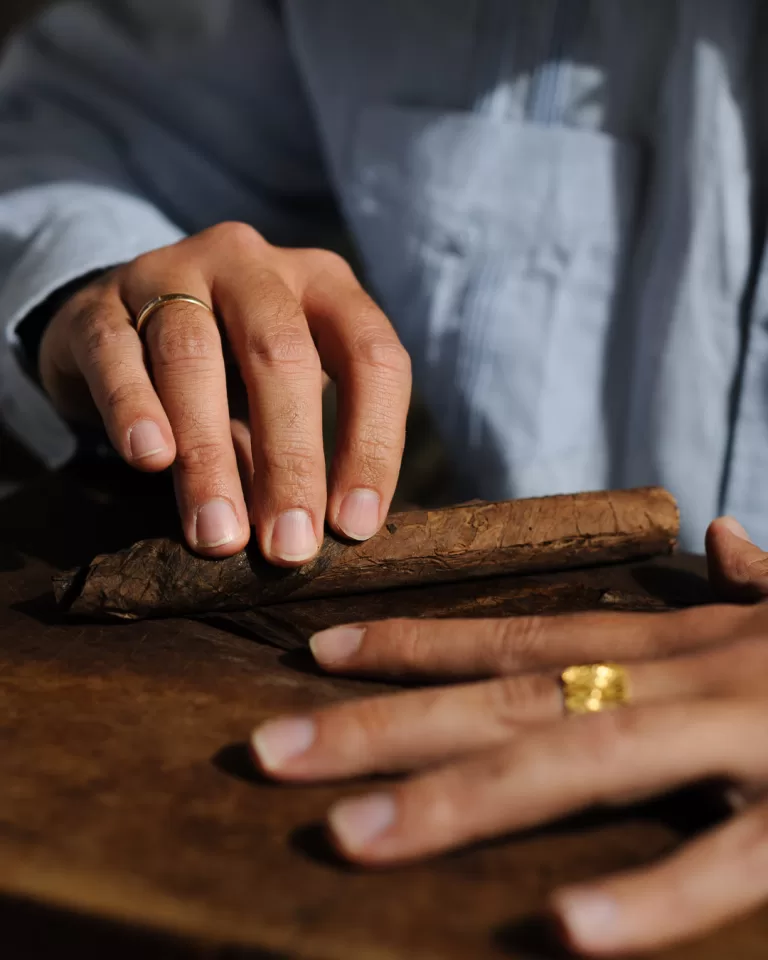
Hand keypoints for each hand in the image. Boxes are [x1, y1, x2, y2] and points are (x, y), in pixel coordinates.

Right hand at [40, 224, 410, 562]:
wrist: (119, 325)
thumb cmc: (225, 373)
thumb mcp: (277, 399)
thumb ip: (293, 453)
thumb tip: (308, 536)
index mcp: (323, 285)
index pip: (372, 356)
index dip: (373, 443)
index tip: (355, 527)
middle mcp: (254, 265)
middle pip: (281, 353)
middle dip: (291, 460)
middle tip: (290, 546)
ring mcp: (172, 272)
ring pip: (193, 354)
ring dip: (209, 454)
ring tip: (220, 532)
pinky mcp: (99, 303)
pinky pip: (116, 352)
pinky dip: (135, 407)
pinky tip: (151, 458)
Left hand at [251, 517, 767, 956]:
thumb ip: (762, 579)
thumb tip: (723, 538)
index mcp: (681, 639)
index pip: (519, 631)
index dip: (416, 641)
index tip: (319, 653)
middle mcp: (691, 674)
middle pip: (509, 694)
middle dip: (383, 724)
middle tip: (267, 750)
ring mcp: (751, 737)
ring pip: (581, 762)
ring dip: (462, 804)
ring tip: (350, 842)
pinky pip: (726, 864)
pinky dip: (650, 894)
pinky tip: (562, 935)